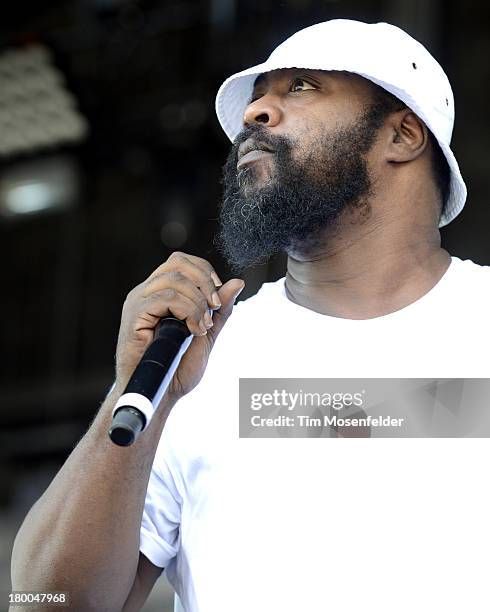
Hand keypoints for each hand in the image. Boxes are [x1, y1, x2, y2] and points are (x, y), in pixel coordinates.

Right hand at [115, 251, 243, 402]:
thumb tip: (237, 282)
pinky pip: (165, 299)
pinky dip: (187, 312)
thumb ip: (219, 310)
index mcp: (160, 293)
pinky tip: (192, 331)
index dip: (204, 272)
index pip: (181, 262)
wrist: (162, 395)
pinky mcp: (134, 316)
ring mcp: (138, 303)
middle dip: (204, 283)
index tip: (217, 298)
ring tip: (201, 328)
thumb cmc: (178, 368)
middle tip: (214, 310)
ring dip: (197, 303)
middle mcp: (146, 293)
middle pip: (178, 263)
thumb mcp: (207, 333)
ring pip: (174, 280)